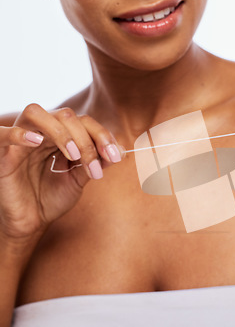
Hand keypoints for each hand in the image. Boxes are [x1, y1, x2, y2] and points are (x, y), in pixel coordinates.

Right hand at [0, 104, 122, 240]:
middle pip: (66, 116)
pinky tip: (36, 142)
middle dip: (86, 139)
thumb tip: (120, 150)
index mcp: (61, 136)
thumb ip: (96, 162)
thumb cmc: (52, 198)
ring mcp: (20, 141)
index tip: (115, 156)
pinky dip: (19, 133)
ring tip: (73, 155)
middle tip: (94, 165)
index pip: (84, 121)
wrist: (30, 222)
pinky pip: (2, 134)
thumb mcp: (79, 179)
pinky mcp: (2, 154)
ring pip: (36, 113)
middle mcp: (41, 133)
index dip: (102, 135)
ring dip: (60, 131)